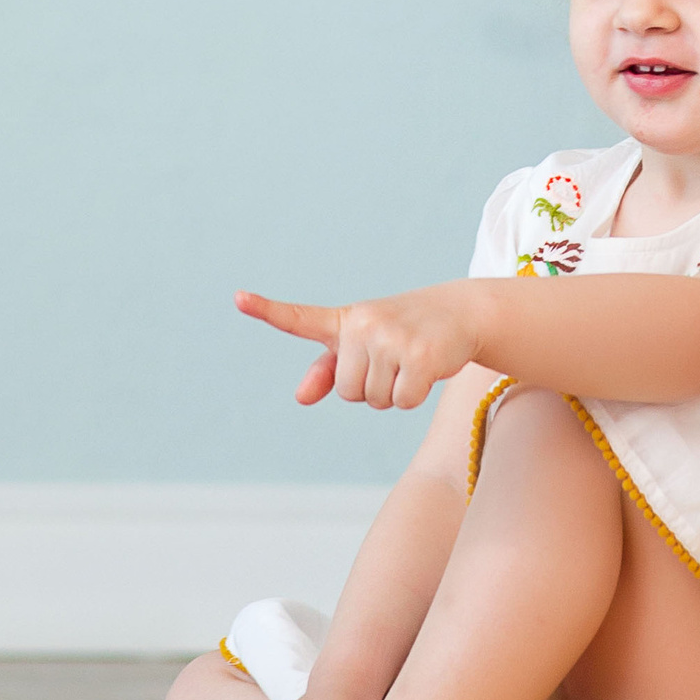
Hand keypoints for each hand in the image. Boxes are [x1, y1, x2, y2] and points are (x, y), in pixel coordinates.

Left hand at [236, 282, 484, 409]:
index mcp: (345, 321)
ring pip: (373, 399)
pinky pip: (401, 402)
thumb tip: (299, 397)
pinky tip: (428, 368)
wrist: (461, 311)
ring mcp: (389, 337)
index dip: (267, 310)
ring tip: (411, 360)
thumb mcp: (365, 345)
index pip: (299, 319)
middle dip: (370, 387)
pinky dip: (415, 396)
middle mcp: (362, 324)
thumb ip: (330, 370)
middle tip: (393, 360)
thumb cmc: (406, 331)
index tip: (238, 298)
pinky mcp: (418, 354)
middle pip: (345, 391)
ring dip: (394, 391)